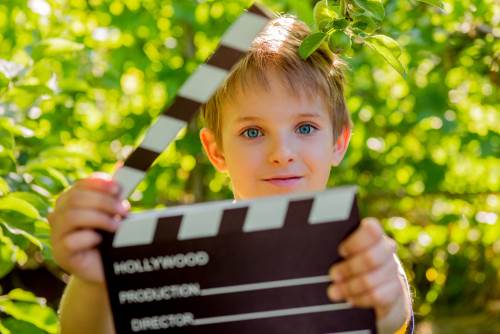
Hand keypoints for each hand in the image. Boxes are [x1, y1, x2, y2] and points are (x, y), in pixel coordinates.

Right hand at [49, 173, 128, 283]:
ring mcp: (57, 235)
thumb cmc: (110, 239)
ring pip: (72, 215)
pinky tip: (101, 241)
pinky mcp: (61, 254)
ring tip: (116, 225)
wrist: (108, 270)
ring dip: (99, 218)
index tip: (118, 188)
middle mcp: (59, 216)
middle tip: (124, 210)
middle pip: (75, 198)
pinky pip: (71, 240)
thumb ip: (114, 193)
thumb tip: (121, 166)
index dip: (98, 184)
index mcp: (71, 202)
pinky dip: (90, 237)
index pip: (79, 185)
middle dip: (103, 202)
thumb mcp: (114, 213)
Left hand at [327, 218, 410, 333]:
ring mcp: (392, 268)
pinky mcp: (396, 289)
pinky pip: (379, 296)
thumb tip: (305, 244)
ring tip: (333, 292)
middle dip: (349, 268)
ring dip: (351, 287)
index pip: (371, 229)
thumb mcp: (340, 251)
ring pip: (373, 279)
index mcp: (371, 233)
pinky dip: (361, 299)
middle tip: (332, 275)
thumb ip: (329, 244)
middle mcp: (385, 248)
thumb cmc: (347, 261)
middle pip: (372, 257)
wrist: (375, 284)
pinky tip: (349, 300)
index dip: (356, 242)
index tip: (340, 251)